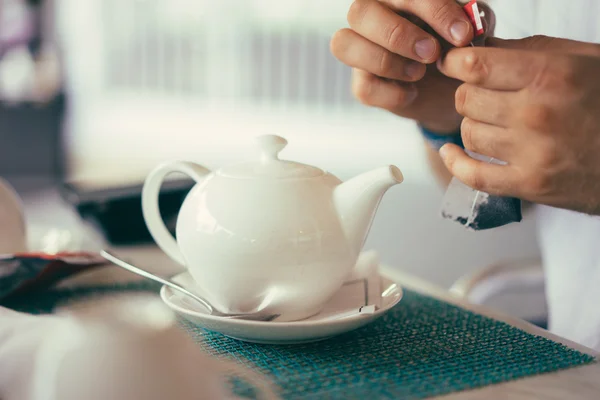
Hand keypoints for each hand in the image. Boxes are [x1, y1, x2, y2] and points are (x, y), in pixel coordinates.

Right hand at [330, 0, 477, 132]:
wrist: (451, 88)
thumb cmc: (455, 47)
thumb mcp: (472, 29)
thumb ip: (473, 19)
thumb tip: (469, 22)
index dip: (435, 11)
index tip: (463, 34)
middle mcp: (371, 17)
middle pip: (359, 12)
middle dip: (398, 35)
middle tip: (431, 53)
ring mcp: (359, 50)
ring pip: (345, 45)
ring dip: (386, 61)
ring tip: (419, 73)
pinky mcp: (361, 83)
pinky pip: (363, 86)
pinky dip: (392, 94)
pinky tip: (413, 93)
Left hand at [437, 35, 599, 213]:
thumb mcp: (581, 60)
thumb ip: (529, 51)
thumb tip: (481, 46)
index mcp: (551, 75)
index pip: (474, 65)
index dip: (455, 62)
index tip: (452, 63)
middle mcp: (537, 113)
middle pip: (466, 99)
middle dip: (468, 92)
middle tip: (482, 93)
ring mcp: (532, 152)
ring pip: (468, 133)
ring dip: (473, 124)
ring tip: (490, 121)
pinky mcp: (530, 184)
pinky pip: (472, 175)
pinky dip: (456, 163)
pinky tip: (451, 153)